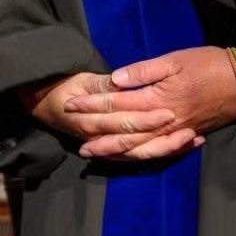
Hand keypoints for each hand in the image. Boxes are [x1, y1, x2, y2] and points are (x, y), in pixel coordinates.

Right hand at [17, 66, 191, 160]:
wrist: (43, 102)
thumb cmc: (63, 87)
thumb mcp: (79, 80)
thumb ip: (102, 84)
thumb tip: (120, 82)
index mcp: (90, 119)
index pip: (122, 121)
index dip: (146, 118)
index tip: (168, 111)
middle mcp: (99, 138)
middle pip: (135, 142)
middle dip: (163, 136)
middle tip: (188, 129)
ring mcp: (106, 146)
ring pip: (140, 154)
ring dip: (167, 148)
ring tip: (191, 140)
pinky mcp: (112, 149)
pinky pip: (138, 156)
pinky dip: (159, 152)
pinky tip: (180, 145)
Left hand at [56, 44, 235, 159]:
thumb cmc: (208, 64)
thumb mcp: (174, 60)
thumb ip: (143, 72)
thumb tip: (115, 79)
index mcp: (158, 98)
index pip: (117, 103)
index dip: (92, 104)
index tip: (71, 105)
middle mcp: (166, 119)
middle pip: (125, 131)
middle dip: (98, 134)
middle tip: (75, 138)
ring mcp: (177, 130)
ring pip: (142, 147)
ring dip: (116, 151)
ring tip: (95, 153)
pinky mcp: (188, 133)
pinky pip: (161, 150)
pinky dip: (142, 155)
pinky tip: (129, 156)